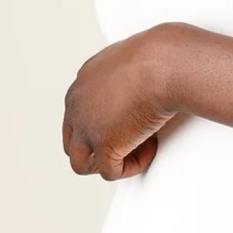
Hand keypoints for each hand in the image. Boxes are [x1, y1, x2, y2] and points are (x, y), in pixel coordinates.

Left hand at [62, 24, 177, 180]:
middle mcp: (77, 106)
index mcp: (82, 86)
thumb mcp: (129, 67)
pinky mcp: (102, 145)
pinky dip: (132, 166)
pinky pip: (110, 172)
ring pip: (81, 164)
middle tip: (128, 147)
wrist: (160, 65)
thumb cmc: (154, 61)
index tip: (126, 127)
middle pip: (72, 144)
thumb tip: (136, 97)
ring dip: (108, 164)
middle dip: (98, 152)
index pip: (76, 119)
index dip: (100, 130)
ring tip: (134, 151)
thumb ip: (123, 86)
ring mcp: (86, 127)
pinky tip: (149, 148)